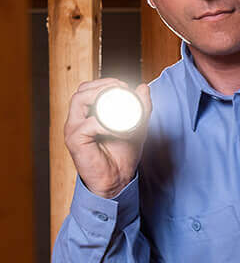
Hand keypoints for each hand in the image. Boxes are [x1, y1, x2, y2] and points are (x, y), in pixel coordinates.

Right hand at [64, 78, 152, 198]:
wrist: (118, 180)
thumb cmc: (123, 154)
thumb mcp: (137, 126)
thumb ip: (142, 107)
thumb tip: (143, 87)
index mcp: (87, 115)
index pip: (88, 89)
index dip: (105, 82)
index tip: (124, 85)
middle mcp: (77, 120)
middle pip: (81, 91)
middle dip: (102, 85)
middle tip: (122, 89)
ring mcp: (73, 129)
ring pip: (79, 100)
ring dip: (102, 97)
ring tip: (121, 105)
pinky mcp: (75, 140)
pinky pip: (89, 124)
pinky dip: (107, 123)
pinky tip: (121, 130)